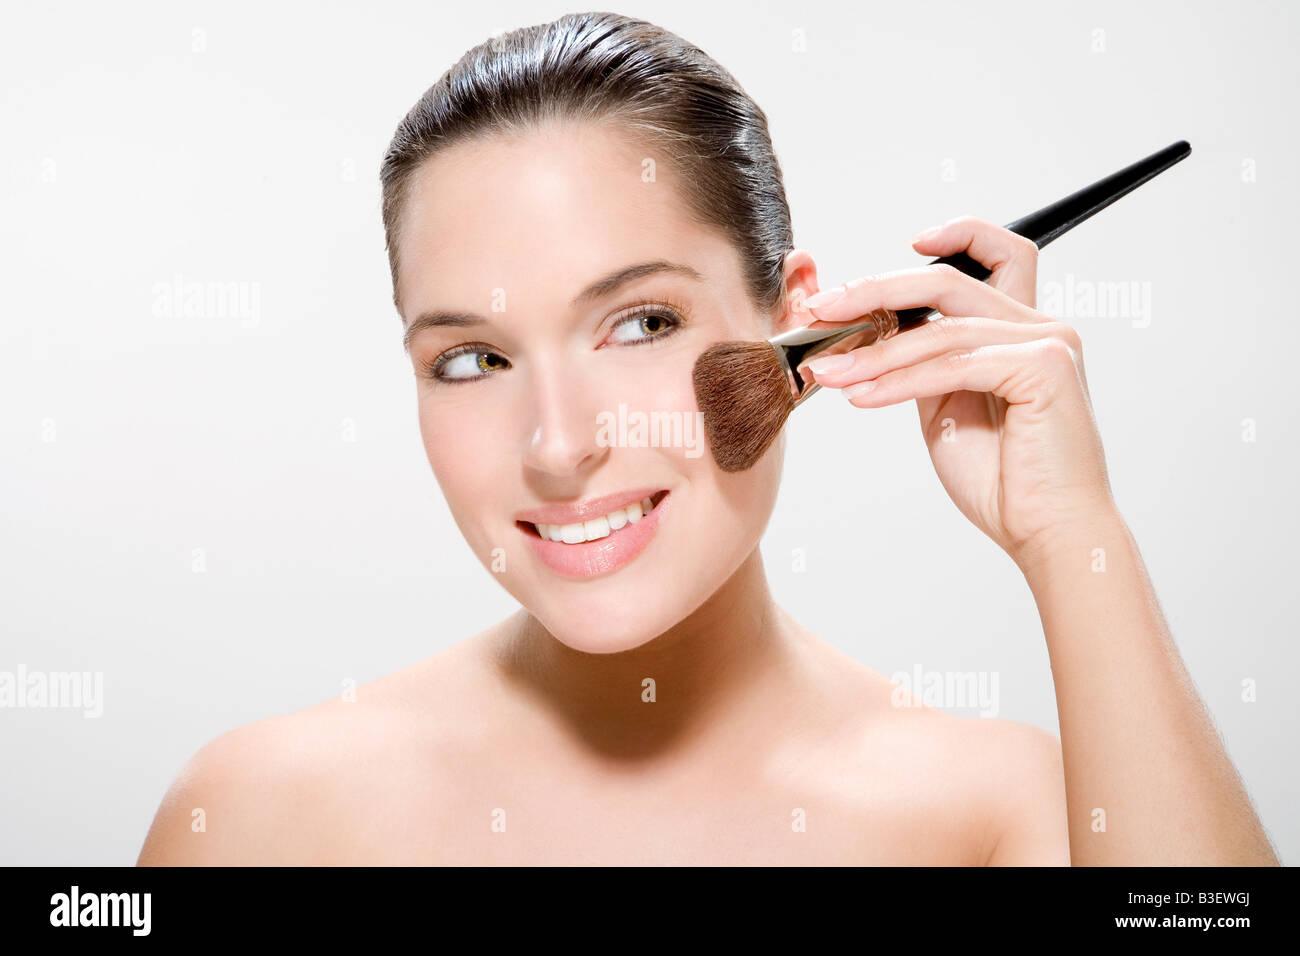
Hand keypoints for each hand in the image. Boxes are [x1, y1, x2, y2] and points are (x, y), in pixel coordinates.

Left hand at [800, 216, 1118, 565]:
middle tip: (823, 309)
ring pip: (941, 327)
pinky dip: (900, 379)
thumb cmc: (1002, 479)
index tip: (906, 242)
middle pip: (950, 281)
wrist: (1046, 532)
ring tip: (830, 371)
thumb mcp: (948, 408)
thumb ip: (928, 365)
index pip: (999, 253)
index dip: (956, 234)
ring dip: (874, 351)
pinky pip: (953, 364)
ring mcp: (1049, 342)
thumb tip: (876, 337)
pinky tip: (864, 396)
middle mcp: (1042, 326)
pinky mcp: (1044, 368)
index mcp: (1023, 330)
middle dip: (877, 290)